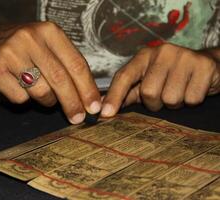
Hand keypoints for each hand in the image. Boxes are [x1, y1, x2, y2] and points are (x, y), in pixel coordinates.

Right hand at [0, 22, 100, 123]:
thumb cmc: (24, 48)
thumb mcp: (48, 46)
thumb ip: (68, 66)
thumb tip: (89, 97)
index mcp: (49, 31)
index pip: (76, 64)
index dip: (87, 88)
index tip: (93, 106)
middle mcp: (30, 39)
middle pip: (60, 79)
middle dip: (72, 103)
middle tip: (78, 117)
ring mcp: (10, 53)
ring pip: (41, 91)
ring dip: (47, 100)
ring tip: (41, 91)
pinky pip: (20, 98)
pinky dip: (25, 98)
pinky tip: (19, 85)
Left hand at [101, 44, 219, 116]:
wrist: (205, 65)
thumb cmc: (169, 77)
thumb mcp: (146, 82)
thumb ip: (125, 93)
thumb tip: (101, 105)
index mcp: (144, 56)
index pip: (124, 76)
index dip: (114, 96)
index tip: (105, 114)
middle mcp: (162, 52)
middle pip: (148, 92)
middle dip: (155, 103)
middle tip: (163, 96)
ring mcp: (184, 57)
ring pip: (170, 99)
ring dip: (174, 103)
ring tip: (179, 91)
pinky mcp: (204, 66)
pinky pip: (191, 99)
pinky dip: (191, 101)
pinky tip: (192, 89)